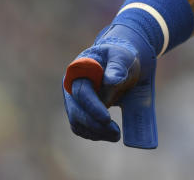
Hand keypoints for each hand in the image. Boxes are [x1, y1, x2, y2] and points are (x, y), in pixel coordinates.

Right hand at [62, 24, 158, 147]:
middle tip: (116, 133)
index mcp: (79, 70)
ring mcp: (73, 100)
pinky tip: (108, 135)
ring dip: (95, 132)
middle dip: (95, 124)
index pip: (82, 92)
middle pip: (77, 111)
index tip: (107, 118)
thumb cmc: (120, 57)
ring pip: (77, 122)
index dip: (92, 106)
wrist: (120, 62)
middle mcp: (71, 87)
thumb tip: (112, 80)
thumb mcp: (122, 57)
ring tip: (116, 135)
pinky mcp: (78, 110)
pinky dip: (93, 133)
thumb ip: (118, 66)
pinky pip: (81, 126)